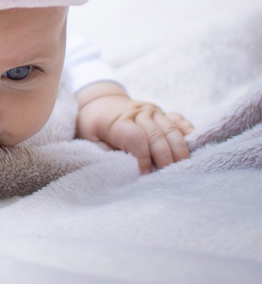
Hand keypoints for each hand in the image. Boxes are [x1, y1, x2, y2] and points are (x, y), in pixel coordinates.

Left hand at [76, 81, 194, 172]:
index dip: (142, 159)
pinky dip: (188, 135)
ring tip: (179, 171)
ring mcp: (153, 111)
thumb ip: (108, 154)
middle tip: (166, 179)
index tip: (144, 175)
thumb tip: (127, 171)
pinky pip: (180, 122)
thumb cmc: (94, 127)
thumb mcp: (91, 141)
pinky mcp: (164, 112)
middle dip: (163, 160)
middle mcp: (138, 112)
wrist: (100, 104)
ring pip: (172, 131)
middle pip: (157, 136)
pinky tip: (192, 150)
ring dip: (178, 153)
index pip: (135, 138)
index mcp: (117, 120)